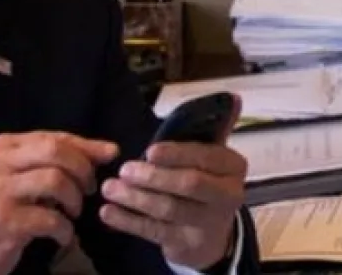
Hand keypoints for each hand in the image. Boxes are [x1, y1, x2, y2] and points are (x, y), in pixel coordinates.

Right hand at [0, 131, 118, 274]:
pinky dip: (65, 229)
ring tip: (73, 213)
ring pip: (55, 180)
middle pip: (55, 151)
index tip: (110, 155)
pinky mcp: (5, 220)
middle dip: (82, 169)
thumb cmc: (0, 210)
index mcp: (3, 146)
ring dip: (74, 199)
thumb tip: (107, 150)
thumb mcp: (21, 178)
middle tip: (89, 189)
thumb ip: (56, 162)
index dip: (86, 146)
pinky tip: (62, 236)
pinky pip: (50, 218)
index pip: (53, 136)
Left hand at [99, 101, 246, 269]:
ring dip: (135, 198)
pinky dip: (128, 222)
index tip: (150, 151)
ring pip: (168, 209)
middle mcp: (228, 196)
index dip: (176, 154)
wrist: (212, 235)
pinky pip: (154, 232)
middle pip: (188, 185)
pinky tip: (108, 213)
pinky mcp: (187, 245)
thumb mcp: (213, 156)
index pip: (205, 157)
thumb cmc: (206, 183)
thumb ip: (216, 126)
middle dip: (153, 177)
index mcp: (233, 168)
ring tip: (109, 188)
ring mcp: (208, 224)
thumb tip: (233, 96)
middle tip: (124, 170)